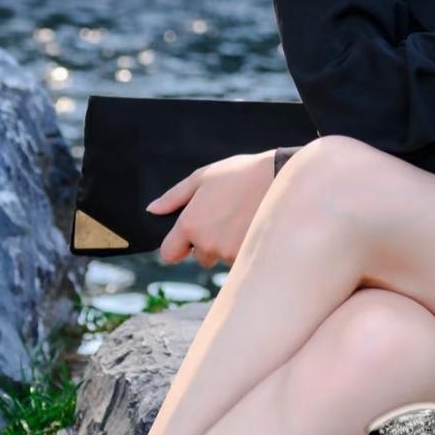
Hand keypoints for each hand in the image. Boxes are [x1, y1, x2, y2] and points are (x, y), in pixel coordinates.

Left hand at [146, 150, 272, 267]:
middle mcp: (206, 243)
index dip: (178, 246)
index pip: (169, 254)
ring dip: (229, 244)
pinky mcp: (249, 257)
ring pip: (223, 257)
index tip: (187, 238)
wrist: (282, 180)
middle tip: (227, 217)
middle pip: (200, 257)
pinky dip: (246, 247)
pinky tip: (254, 226)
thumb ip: (174, 197)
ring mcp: (229, 253)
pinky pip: (240, 260)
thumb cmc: (241, 174)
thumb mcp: (203, 177)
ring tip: (244, 217)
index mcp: (190, 224)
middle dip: (209, 244)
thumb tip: (153, 210)